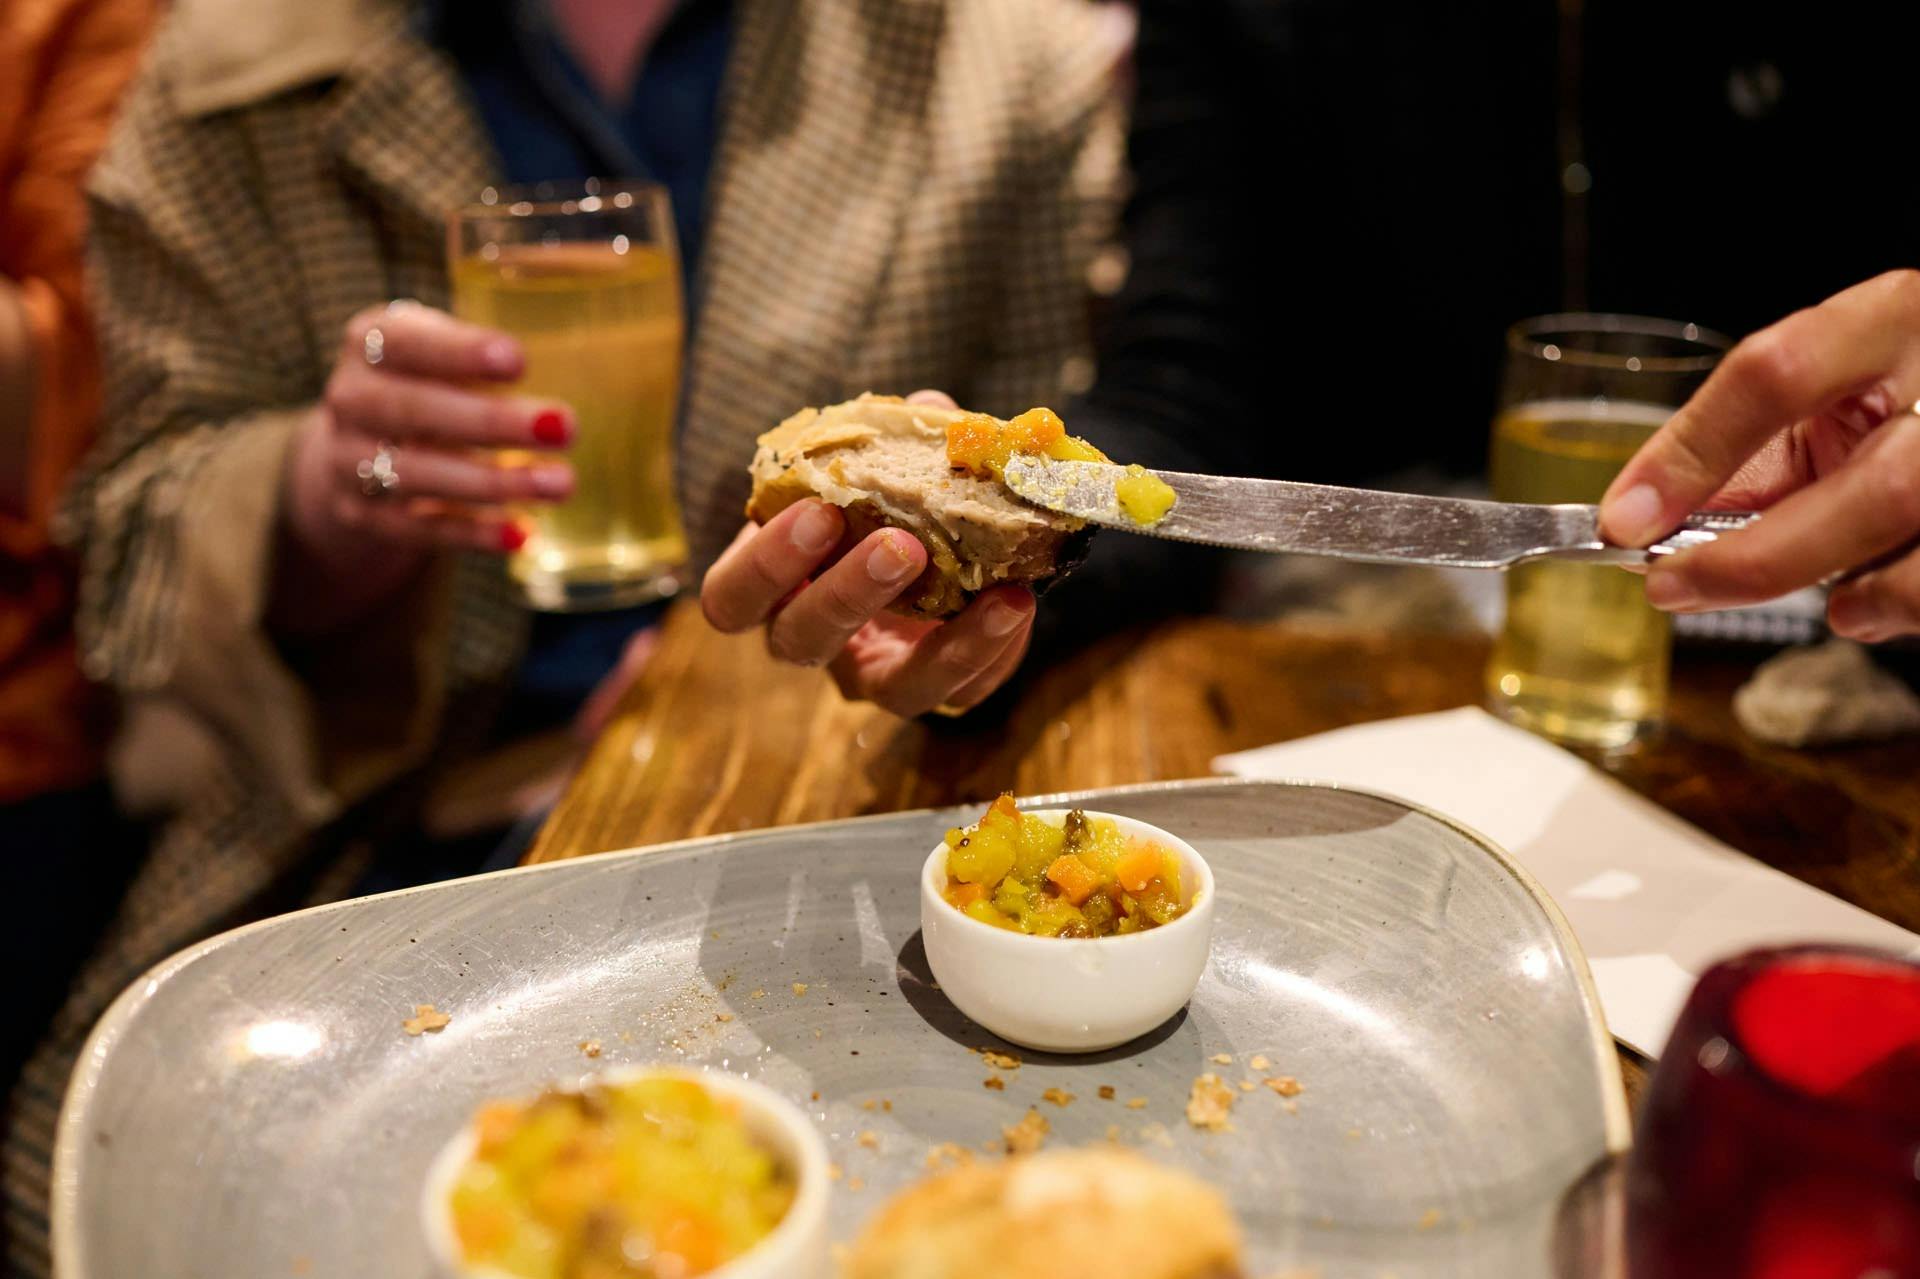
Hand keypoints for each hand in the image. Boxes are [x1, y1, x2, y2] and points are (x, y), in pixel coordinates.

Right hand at [285, 301, 574, 565]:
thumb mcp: (440, 351)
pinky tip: (524, 534)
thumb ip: (487, 354)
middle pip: (412, 410)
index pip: (404, 341)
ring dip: (493, 482)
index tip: (519, 361)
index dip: (458, 352)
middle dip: (491, 422)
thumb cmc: (426, 385)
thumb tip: (595, 361)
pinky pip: (421, 528)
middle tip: (565, 427)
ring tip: (560, 483)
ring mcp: (349, 462)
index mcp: (369, 343)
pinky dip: (474, 533)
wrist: (353, 450)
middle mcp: (350, 400)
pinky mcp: (365, 517)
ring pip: (416, 474)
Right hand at [699, 390, 1037, 717]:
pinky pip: (962, 694)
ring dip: (945, 646)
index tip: (818, 511)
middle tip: (899, 546)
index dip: (765, 565)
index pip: (732, 598)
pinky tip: (1019, 604)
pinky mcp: (934, 689)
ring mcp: (873, 675)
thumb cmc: (874, 503)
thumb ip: (892, 441)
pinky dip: (994, 652)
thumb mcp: (872, 468)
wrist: (931, 551)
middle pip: (804, 643)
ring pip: (895, 689)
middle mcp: (812, 641)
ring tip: (999, 593)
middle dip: (848, 595)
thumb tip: (931, 412)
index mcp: (772, 587)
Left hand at [1599, 271, 1919, 640]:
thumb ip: (1737, 456)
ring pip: (1918, 538)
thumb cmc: (1884, 399)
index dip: (1694, 454)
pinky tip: (1870, 603)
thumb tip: (1641, 528)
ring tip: (1824, 605)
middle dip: (1754, 558)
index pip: (1780, 373)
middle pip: (1875, 485)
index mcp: (1889, 321)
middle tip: (1675, 588)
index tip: (1627, 519)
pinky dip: (1894, 607)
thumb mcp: (1817, 401)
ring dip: (1848, 591)